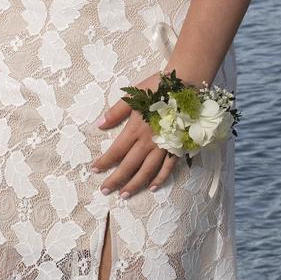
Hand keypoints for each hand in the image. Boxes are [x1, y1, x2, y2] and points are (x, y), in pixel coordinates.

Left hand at [92, 74, 178, 197]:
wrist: (186, 85)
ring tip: (124, 195)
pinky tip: (153, 187)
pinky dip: (160, 178)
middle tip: (105, 191)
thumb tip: (99, 125)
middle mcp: (148, 141)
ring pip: (147, 171)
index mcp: (136, 128)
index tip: (95, 170)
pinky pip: (168, 167)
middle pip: (129, 165)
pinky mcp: (177, 147)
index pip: (116, 150)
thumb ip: (116, 112)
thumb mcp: (133, 96)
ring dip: (135, 184)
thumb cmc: (157, 88)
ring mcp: (164, 146)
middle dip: (116, 180)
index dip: (105, 162)